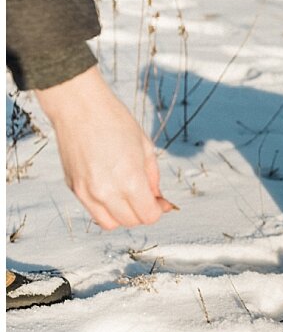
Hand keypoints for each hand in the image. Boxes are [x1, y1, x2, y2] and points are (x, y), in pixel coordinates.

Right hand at [33, 66, 175, 229]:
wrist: (80, 108)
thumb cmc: (115, 122)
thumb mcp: (146, 149)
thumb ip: (153, 179)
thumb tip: (159, 201)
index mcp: (129, 181)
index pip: (148, 216)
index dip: (158, 210)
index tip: (160, 200)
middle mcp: (106, 191)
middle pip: (130, 222)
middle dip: (142, 213)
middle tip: (146, 196)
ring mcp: (86, 192)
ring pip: (109, 222)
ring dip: (123, 215)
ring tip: (128, 195)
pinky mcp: (73, 188)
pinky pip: (93, 210)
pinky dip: (105, 207)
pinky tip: (112, 188)